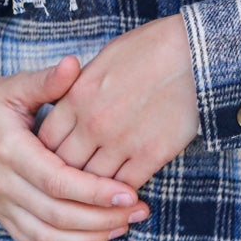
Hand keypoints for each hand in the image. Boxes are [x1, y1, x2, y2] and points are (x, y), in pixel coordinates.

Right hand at [0, 60, 149, 240]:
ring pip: (48, 236)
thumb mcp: (13, 86)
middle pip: (57, 214)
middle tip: (140, 210)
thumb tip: (75, 64)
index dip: (95, 191)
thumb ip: (46, 81)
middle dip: (102, 217)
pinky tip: (98, 234)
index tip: (130, 192)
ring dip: (90, 237)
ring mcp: (0, 205)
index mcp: (7, 149)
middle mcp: (2, 183)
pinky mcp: (2, 217)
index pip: (56, 180)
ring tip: (125, 224)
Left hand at [35, 14, 200, 184]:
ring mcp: (122, 141)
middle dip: (65, 174)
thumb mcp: (103, 60)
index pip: (46, 139)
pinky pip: (125, 184)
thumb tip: (67, 107)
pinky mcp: (151, 154)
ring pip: (92, 181)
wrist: (194, 53)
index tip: (54, 157)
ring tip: (96, 191)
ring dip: (93, 188)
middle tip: (72, 180)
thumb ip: (79, 88)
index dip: (47, 152)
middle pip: (64, 165)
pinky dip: (121, 192)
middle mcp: (93, 123)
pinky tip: (122, 190)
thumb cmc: (150, 49)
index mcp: (77, 96)